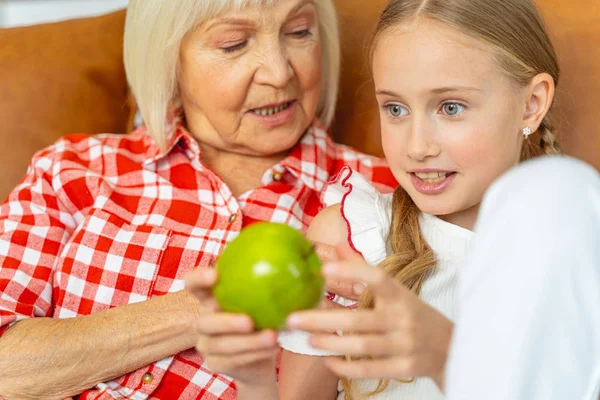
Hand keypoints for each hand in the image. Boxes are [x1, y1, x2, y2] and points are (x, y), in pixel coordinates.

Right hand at [184, 267, 279, 385]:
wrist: (262, 354)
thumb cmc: (263, 316)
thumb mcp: (264, 296)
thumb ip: (265, 278)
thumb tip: (289, 250)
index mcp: (211, 298)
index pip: (193, 284)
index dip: (198, 279)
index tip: (215, 275)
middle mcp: (204, 320)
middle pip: (205, 321)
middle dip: (226, 322)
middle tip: (249, 321)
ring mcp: (207, 344)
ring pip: (222, 345)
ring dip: (249, 342)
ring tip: (272, 337)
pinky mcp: (215, 363)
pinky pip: (232, 361)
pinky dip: (254, 354)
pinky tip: (273, 347)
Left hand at [286, 244, 452, 389]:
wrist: (453, 348)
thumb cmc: (415, 315)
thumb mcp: (398, 292)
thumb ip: (366, 271)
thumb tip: (337, 246)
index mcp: (400, 295)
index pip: (376, 278)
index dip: (351, 271)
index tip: (323, 269)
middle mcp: (403, 318)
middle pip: (357, 320)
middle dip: (321, 319)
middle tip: (292, 318)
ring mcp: (405, 345)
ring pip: (361, 346)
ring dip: (329, 343)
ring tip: (306, 338)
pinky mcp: (404, 368)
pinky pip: (369, 369)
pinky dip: (345, 367)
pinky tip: (327, 360)